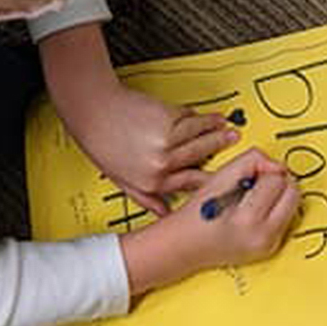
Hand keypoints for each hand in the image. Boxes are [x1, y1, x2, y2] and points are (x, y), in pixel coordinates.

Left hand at [62, 81, 236, 213]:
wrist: (92, 111)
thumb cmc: (102, 142)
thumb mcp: (121, 180)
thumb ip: (146, 198)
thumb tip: (164, 213)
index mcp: (152, 182)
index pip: (191, 184)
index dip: (211, 180)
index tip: (223, 178)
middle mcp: (163, 163)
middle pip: (201, 156)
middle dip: (220, 147)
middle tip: (234, 142)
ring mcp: (168, 139)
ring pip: (201, 134)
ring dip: (216, 128)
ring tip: (225, 125)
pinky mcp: (168, 117)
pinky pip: (191, 117)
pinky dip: (199, 115)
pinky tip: (204, 115)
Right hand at [121, 149, 301, 294]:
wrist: (186, 245)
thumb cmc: (198, 212)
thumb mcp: (220, 177)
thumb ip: (251, 162)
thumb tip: (277, 165)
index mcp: (248, 219)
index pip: (277, 179)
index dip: (264, 170)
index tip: (249, 175)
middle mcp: (263, 236)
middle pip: (294, 193)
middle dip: (278, 181)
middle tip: (255, 183)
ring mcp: (269, 245)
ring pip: (294, 205)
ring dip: (279, 195)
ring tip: (253, 197)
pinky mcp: (271, 249)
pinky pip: (286, 218)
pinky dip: (275, 209)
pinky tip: (254, 211)